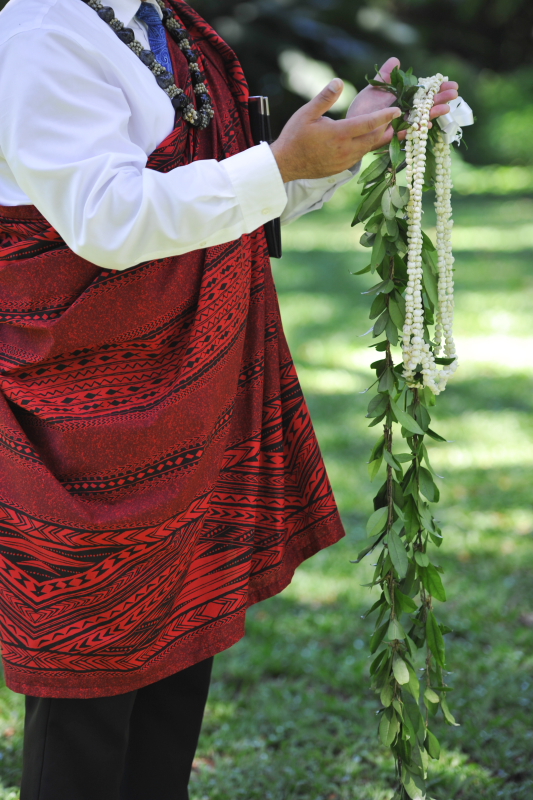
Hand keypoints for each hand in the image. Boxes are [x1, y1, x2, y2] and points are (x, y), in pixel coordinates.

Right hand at [270, 79, 400, 181]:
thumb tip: (339, 81)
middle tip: (396, 116)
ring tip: (387, 127)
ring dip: (378, 138)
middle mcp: (345, 149)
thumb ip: (325, 97)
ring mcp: (345, 161)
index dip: (385, 115)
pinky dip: (367, 147)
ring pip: (368, 148)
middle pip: (374, 137)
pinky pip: (360, 156)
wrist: (285, 164)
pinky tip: (368, 140)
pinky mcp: (342, 168)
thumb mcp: (306, 113)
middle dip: (387, 126)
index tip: (397, 109)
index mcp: (339, 134)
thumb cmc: (294, 136)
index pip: (369, 123)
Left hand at [346, 58, 458, 140]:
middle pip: (426, 105)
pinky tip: (427, 124)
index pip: (424, 92)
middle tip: (454, 92)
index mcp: (403, 99)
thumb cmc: (363, 108)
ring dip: (433, 113)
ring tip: (447, 107)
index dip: (436, 87)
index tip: (449, 82)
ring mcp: (401, 123)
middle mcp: (405, 111)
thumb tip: (396, 59)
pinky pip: (408, 133)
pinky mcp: (393, 135)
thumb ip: (386, 75)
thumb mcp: (375, 87)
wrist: (350, 125)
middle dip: (440, 98)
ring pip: (420, 118)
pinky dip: (417, 129)